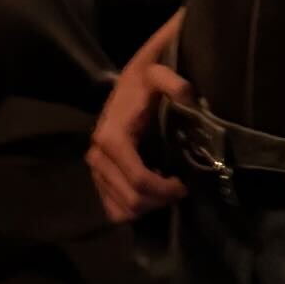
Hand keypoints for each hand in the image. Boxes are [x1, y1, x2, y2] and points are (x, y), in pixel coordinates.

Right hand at [87, 55, 192, 223]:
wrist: (124, 86)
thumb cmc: (142, 82)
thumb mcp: (157, 73)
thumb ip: (173, 82)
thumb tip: (188, 97)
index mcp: (112, 139)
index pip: (139, 180)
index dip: (164, 189)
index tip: (184, 184)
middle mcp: (98, 158)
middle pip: (132, 199)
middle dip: (160, 200)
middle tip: (180, 189)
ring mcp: (95, 171)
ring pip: (122, 210)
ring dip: (148, 207)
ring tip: (166, 191)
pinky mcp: (97, 179)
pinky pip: (112, 210)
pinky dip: (133, 209)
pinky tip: (150, 194)